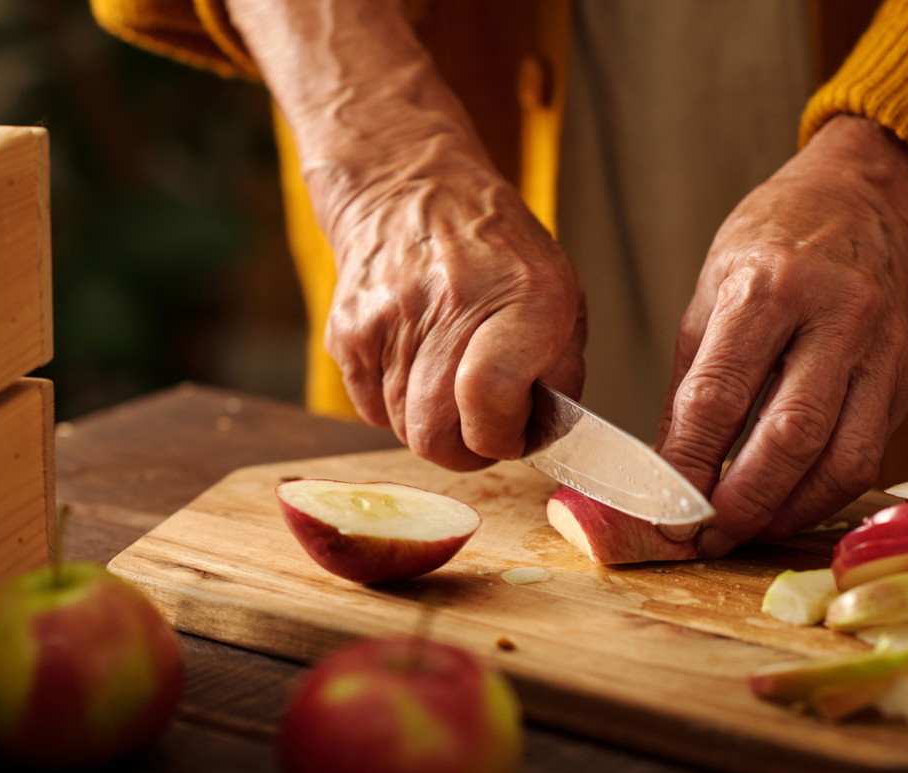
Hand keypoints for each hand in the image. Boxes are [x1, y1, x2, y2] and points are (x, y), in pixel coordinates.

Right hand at [223, 0, 584, 471]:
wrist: (408, 188)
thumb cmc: (493, 248)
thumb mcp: (559, 292)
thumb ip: (561, 370)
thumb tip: (542, 434)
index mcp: (523, 296)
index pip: (489, 404)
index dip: (501, 438)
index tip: (511, 431)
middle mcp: (451, 304)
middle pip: (435, 435)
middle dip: (462, 448)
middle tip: (478, 427)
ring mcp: (389, 318)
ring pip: (402, 428)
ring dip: (429, 422)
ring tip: (447, 378)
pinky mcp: (346, 331)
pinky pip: (370, 409)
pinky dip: (394, 402)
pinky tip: (413, 361)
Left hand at [657, 115, 907, 554]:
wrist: (863, 205)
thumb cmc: (770, 248)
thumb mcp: (708, 298)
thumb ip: (689, 384)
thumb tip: (664, 466)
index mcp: (768, 290)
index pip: (720, 396)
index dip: (688, 463)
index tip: (660, 507)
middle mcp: (834, 319)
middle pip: (789, 436)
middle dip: (741, 501)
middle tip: (703, 538)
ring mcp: (878, 352)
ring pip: (840, 459)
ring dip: (785, 511)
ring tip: (740, 534)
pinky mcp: (902, 381)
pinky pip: (865, 455)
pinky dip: (820, 495)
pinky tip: (782, 509)